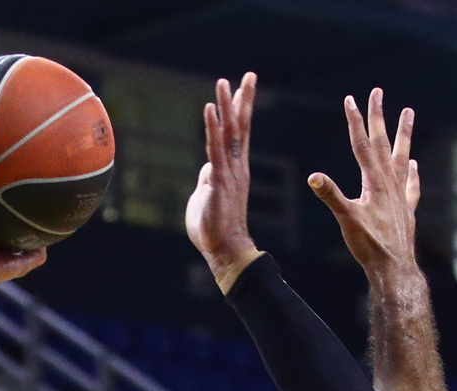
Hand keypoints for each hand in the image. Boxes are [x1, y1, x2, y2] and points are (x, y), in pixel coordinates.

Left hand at [185, 72, 263, 292]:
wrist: (225, 250)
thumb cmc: (214, 229)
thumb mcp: (207, 198)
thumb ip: (208, 180)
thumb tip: (207, 169)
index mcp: (235, 170)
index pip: (240, 134)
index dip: (242, 110)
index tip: (244, 88)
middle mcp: (236, 167)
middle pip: (241, 126)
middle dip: (243, 100)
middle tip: (249, 75)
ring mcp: (229, 172)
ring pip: (229, 132)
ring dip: (225, 106)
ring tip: (224, 82)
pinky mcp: (219, 180)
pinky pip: (215, 148)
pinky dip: (212, 127)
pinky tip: (210, 109)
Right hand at [308, 89, 421, 277]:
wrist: (394, 268)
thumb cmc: (369, 245)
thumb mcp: (347, 219)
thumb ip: (331, 196)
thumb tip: (314, 176)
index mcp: (374, 181)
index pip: (362, 144)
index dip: (355, 121)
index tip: (351, 99)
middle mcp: (390, 182)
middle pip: (383, 142)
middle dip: (378, 116)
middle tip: (377, 92)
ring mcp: (400, 194)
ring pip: (402, 155)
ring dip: (403, 133)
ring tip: (408, 112)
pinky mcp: (407, 208)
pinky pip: (411, 183)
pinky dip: (412, 171)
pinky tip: (414, 164)